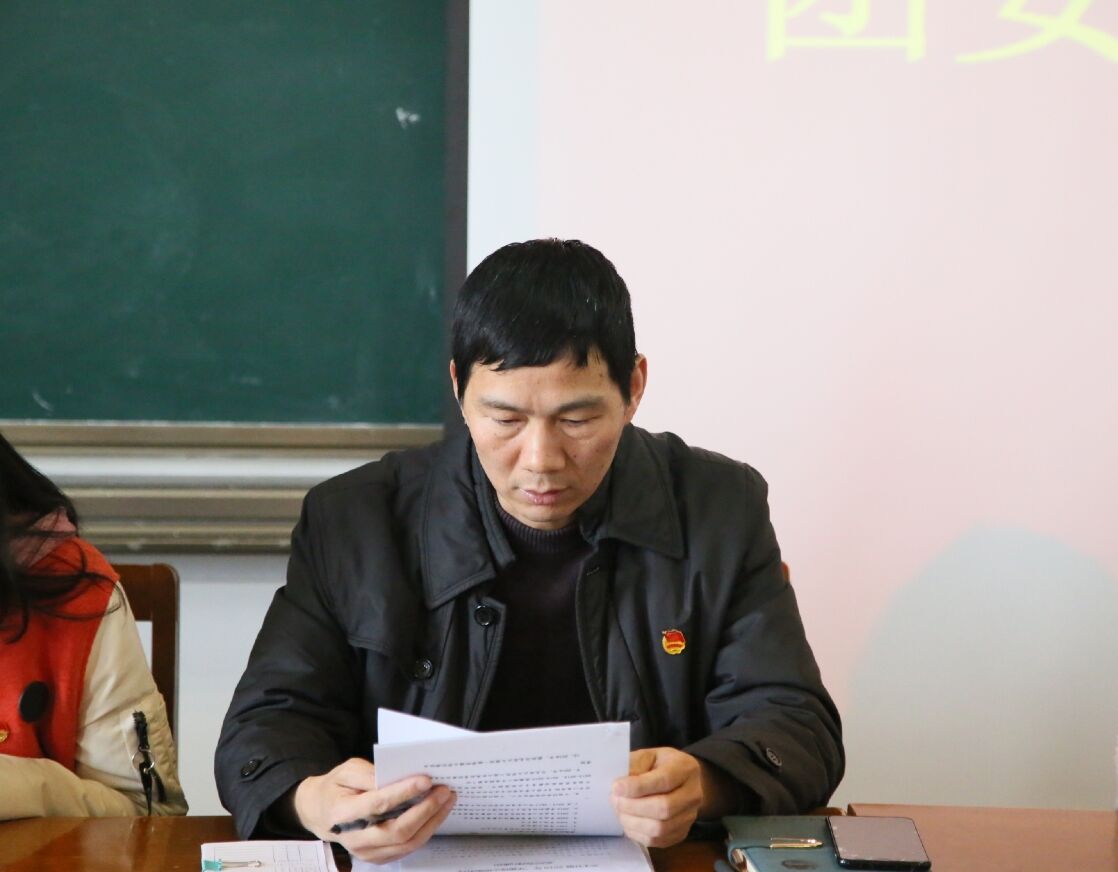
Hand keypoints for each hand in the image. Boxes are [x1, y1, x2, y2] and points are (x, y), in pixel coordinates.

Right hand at [293, 758, 455, 862]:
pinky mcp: (377, 857)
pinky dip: (425, 831)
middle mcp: (355, 838)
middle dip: (426, 810)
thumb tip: (397, 778)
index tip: (426, 780)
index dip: (403, 793)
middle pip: (397, 831)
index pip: (378, 805)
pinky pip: (407, 849)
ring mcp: (366, 852)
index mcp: (343, 813)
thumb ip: (369, 774)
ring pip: (406, 843)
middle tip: (444, 790)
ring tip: (447, 800)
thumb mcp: (347, 770)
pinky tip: (436, 814)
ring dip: (432, 822)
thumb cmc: (337, 788)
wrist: (321, 812)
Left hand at [610, 747, 702, 847]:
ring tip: (619, 811)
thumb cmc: (660, 765)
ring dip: (633, 822)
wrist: (680, 780)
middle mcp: (693, 794)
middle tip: (615, 800)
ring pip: (660, 828)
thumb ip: (634, 766)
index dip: (638, 786)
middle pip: (664, 808)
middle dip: (633, 806)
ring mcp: (689, 816)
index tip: (616, 787)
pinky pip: (657, 840)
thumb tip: (619, 787)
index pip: (664, 780)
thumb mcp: (647, 755)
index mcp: (685, 768)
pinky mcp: (681, 833)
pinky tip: (628, 821)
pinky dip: (637, 833)